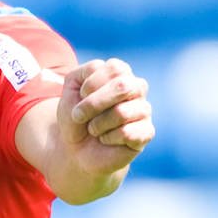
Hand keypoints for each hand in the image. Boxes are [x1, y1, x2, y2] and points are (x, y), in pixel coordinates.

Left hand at [57, 58, 153, 179]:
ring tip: (93, 130)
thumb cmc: (76, 117)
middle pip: (122, 86)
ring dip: (97, 124)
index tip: (80, 96)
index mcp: (121, 73)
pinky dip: (108, 138)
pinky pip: (127, 133)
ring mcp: (144, 110)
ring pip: (122, 112)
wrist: (75, 149)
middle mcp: (137, 88)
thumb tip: (102, 69)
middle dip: (93, 104)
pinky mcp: (146, 133)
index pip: (114, 68)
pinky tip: (106, 140)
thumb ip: (83, 72)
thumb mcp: (71, 89)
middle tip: (79, 116)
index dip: (91, 85)